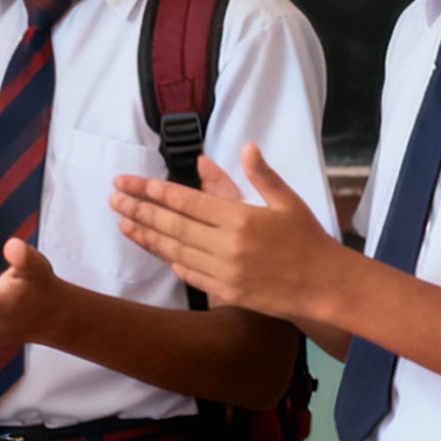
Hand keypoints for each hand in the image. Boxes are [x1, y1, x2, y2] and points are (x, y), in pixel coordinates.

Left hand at [110, 144, 348, 321]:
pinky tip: (154, 249)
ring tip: (122, 222)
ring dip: (146, 235)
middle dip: (140, 209)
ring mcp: (225, 272)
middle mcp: (227, 246)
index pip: (186, 201)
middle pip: (173, 225)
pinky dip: (170, 260)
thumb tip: (244, 147)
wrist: (327, 285)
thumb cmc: (307, 239)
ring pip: (175, 250)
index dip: (154, 191)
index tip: (129, 183)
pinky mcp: (227, 293)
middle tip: (113, 198)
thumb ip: (261, 175)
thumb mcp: (286, 201)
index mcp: (240, 218)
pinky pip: (190, 274)